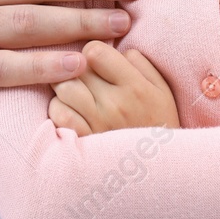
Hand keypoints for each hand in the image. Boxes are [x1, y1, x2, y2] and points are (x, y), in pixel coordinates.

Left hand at [47, 40, 179, 134]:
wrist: (161, 171)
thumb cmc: (160, 124)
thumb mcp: (162, 90)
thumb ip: (140, 63)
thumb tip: (116, 48)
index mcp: (135, 86)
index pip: (94, 51)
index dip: (91, 52)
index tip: (97, 62)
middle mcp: (114, 104)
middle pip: (75, 68)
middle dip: (77, 69)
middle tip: (85, 78)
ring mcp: (96, 124)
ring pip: (62, 89)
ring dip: (65, 88)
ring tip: (77, 94)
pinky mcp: (83, 141)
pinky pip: (57, 114)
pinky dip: (60, 109)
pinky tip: (72, 112)